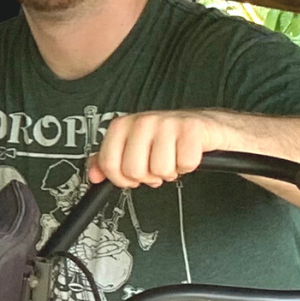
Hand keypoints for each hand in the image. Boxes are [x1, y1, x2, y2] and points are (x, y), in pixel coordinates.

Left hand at [87, 109, 238, 189]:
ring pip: (160, 170)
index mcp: (123, 125)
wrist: (205, 125)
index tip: (132, 177)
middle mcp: (143, 121)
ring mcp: (167, 123)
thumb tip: (94, 176)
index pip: (109, 164)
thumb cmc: (168, 139)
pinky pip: (185, 164)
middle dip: (148, 177)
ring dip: (170, 171)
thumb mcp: (134, 147)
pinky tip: (186, 154)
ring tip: (173, 159)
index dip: (121, 179)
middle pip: (134, 171)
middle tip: (156, 167)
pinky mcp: (192, 128)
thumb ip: (110, 160)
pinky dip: (188, 166)